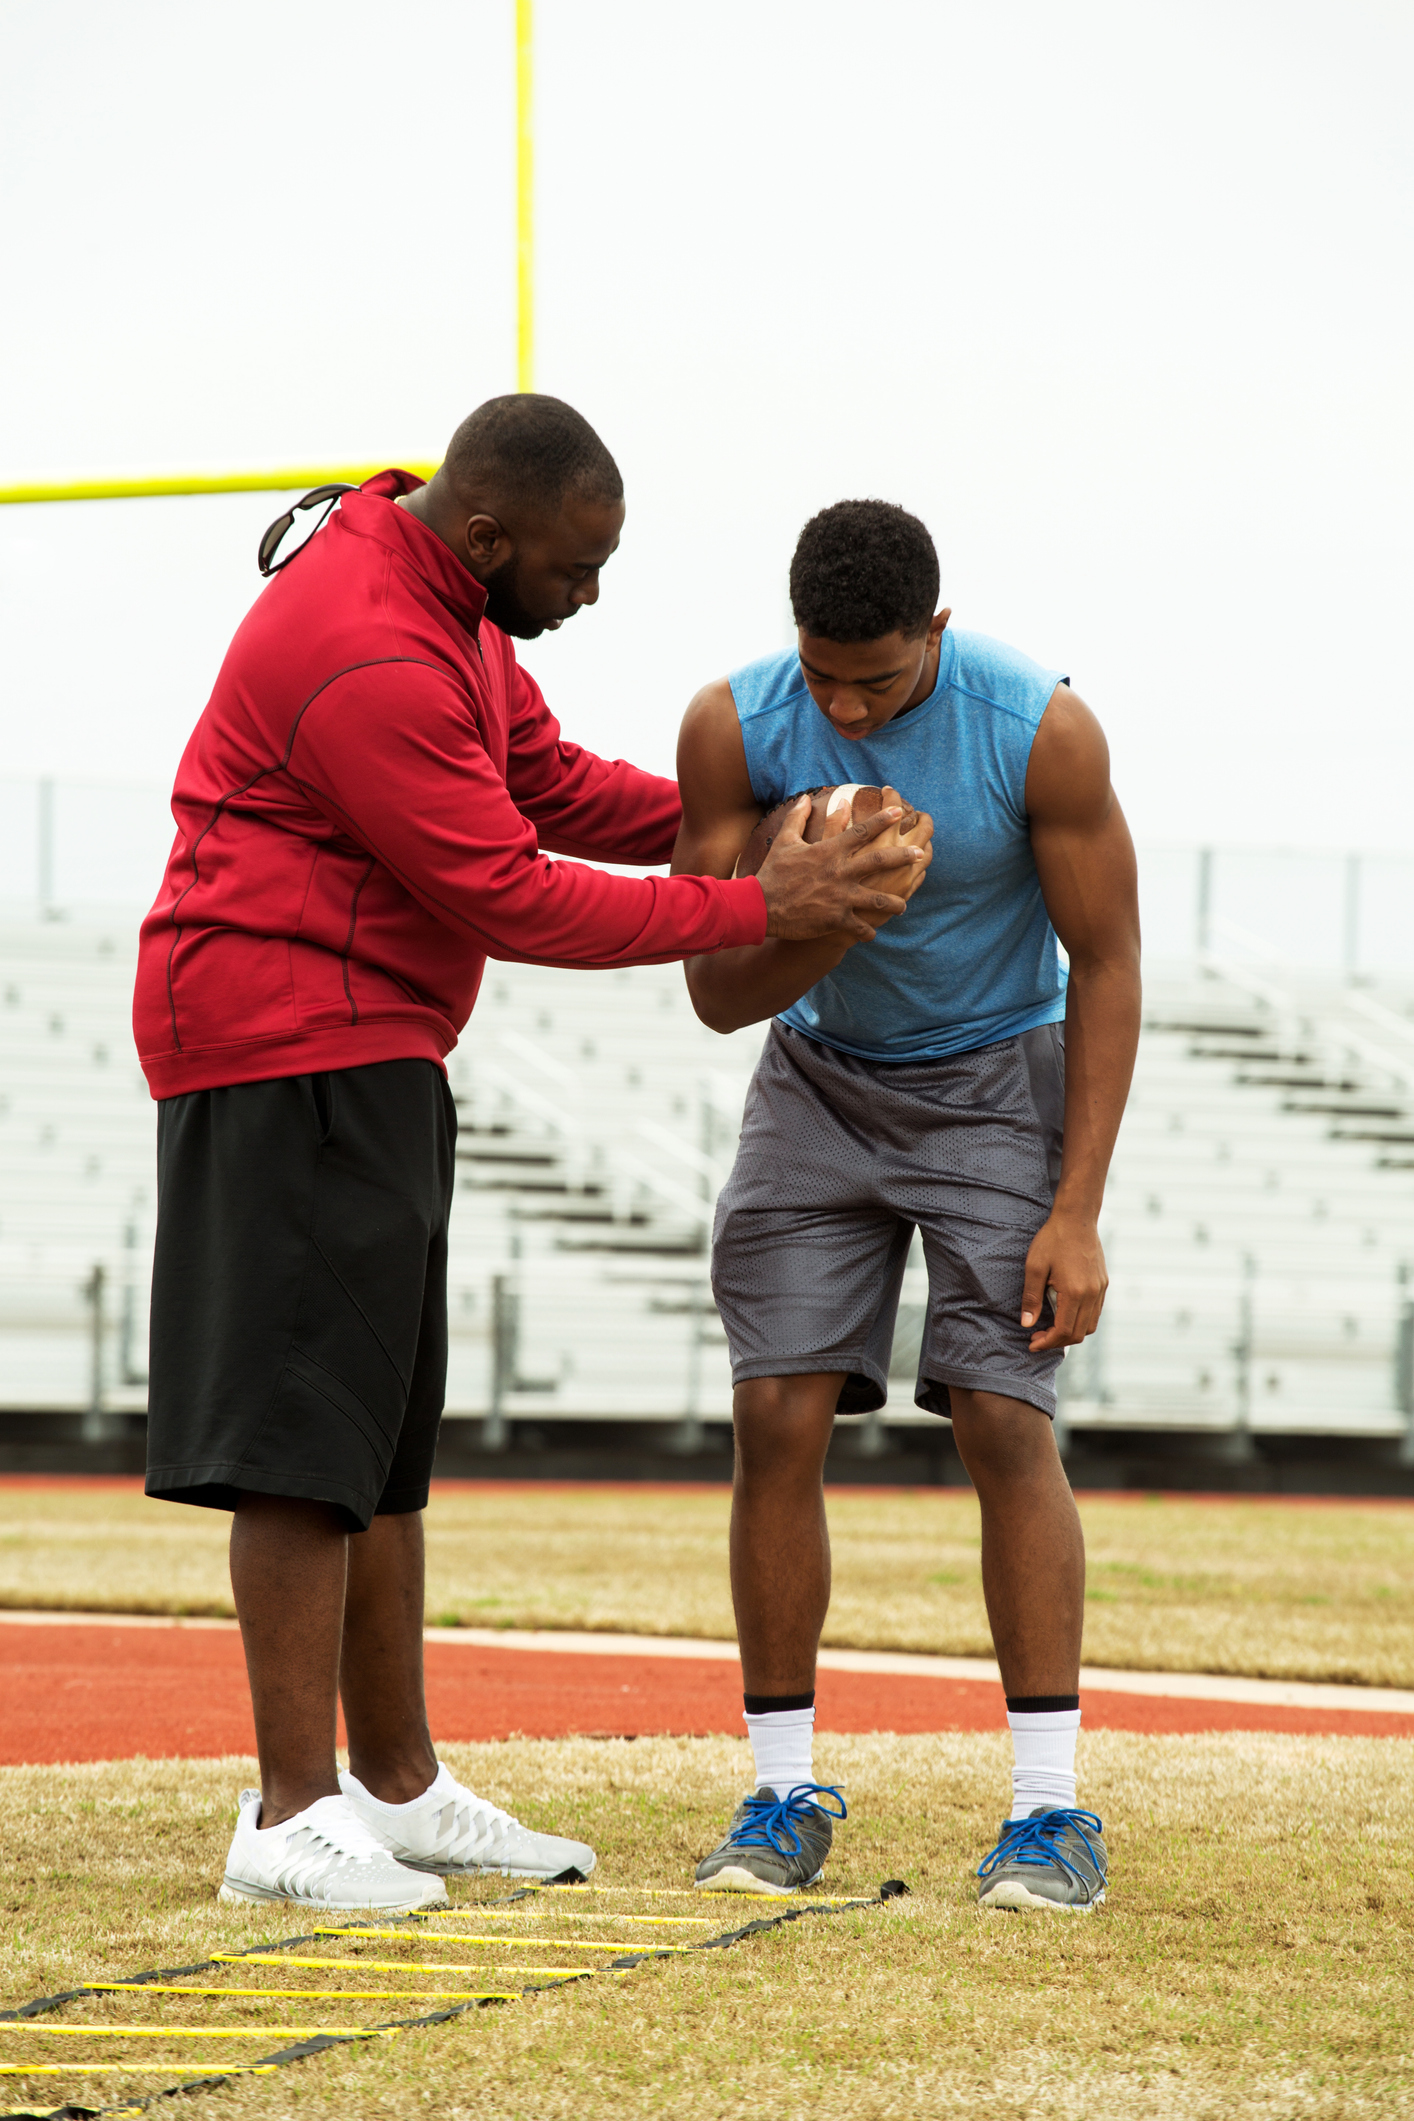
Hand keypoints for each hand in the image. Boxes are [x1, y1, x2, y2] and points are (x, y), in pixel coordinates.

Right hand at [756, 796, 926, 940]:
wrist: (760, 905)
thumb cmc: (773, 872)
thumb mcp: (786, 842)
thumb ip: (798, 819)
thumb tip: (805, 798)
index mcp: (829, 851)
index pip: (862, 831)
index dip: (882, 820)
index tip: (899, 812)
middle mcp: (840, 872)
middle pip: (880, 860)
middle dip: (903, 857)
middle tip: (920, 854)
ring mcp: (840, 896)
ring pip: (877, 899)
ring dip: (894, 903)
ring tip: (903, 905)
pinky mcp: (835, 919)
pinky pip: (859, 926)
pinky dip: (868, 931)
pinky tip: (873, 933)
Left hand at [1020, 1207, 1108, 1351]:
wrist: (1076, 1218)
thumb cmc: (1053, 1239)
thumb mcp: (1035, 1267)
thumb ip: (1031, 1298)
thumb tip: (1027, 1324)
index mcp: (1075, 1292)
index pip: (1064, 1330)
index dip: (1047, 1342)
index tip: (1032, 1342)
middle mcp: (1092, 1294)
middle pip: (1079, 1333)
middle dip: (1057, 1341)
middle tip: (1037, 1336)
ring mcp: (1100, 1289)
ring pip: (1090, 1326)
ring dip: (1070, 1333)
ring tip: (1050, 1328)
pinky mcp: (1103, 1284)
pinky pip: (1095, 1313)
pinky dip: (1081, 1321)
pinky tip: (1064, 1314)